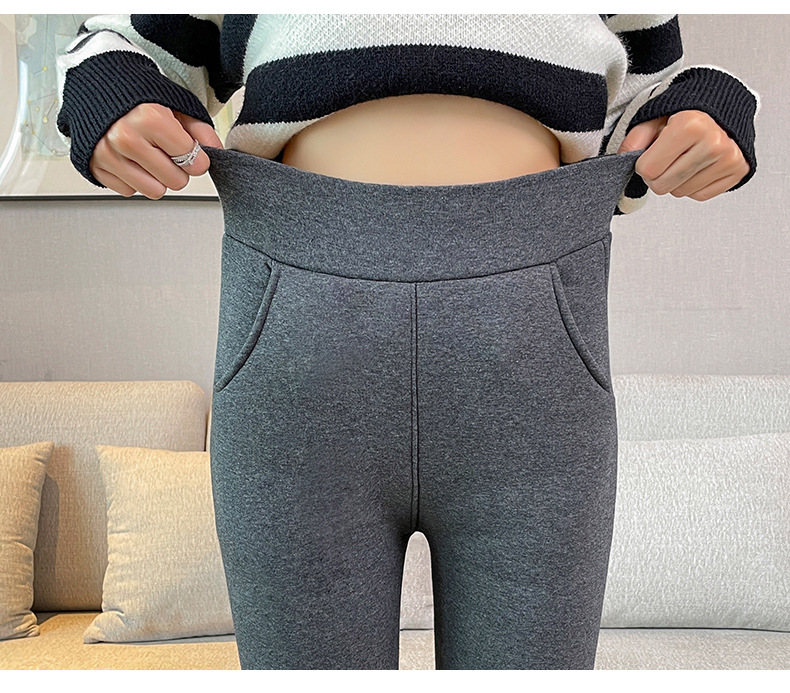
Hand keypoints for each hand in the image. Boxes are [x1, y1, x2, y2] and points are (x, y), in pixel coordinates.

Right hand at [89, 103, 223, 198]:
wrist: (95, 84)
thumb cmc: (136, 94)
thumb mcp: (174, 102)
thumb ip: (199, 128)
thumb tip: (216, 151)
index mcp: (149, 118)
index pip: (192, 160)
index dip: (197, 158)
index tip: (191, 151)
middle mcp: (126, 138)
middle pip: (175, 181)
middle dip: (178, 170)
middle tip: (168, 152)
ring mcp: (108, 154)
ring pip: (154, 191)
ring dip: (156, 177)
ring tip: (150, 155)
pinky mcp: (95, 167)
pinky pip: (130, 190)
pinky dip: (133, 177)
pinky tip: (130, 158)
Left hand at [616, 109, 749, 201]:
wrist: (721, 109)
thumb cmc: (684, 115)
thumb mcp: (653, 120)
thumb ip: (634, 140)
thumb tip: (622, 160)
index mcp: (690, 126)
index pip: (648, 170)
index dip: (644, 165)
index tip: (652, 154)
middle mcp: (713, 142)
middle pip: (663, 186)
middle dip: (658, 176)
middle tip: (667, 159)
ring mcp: (729, 158)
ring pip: (681, 193)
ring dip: (676, 181)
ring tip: (685, 158)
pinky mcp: (739, 170)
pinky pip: (700, 195)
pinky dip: (694, 185)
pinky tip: (699, 166)